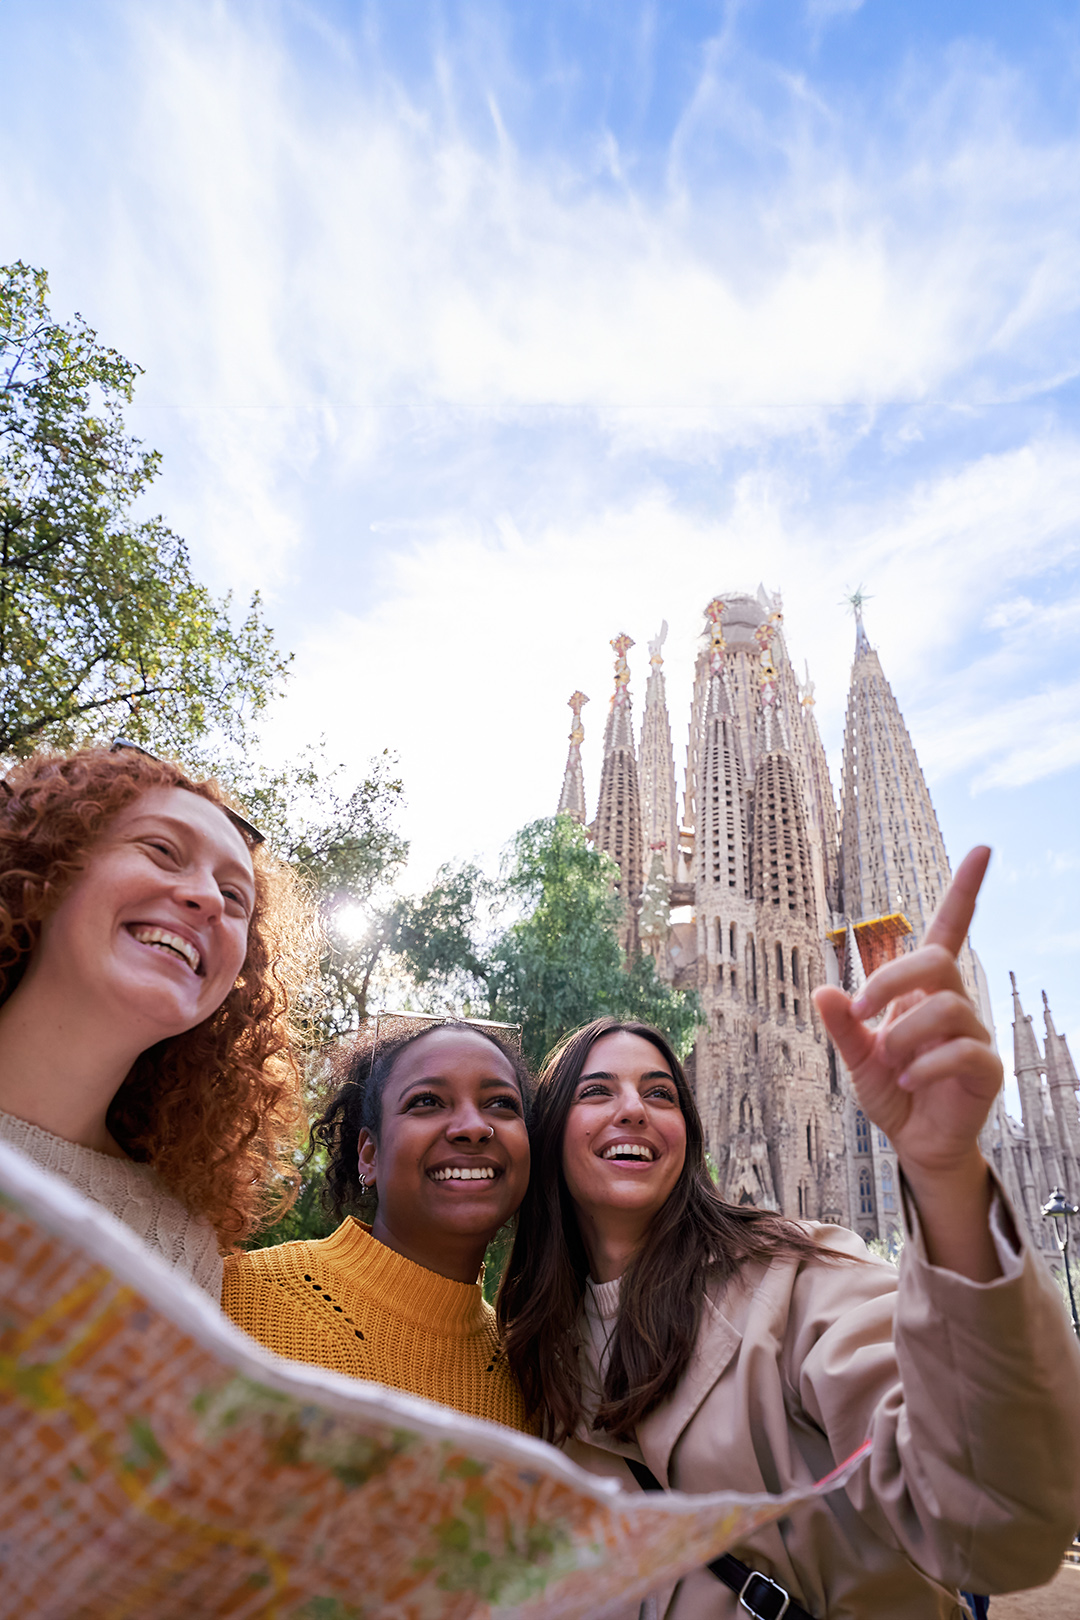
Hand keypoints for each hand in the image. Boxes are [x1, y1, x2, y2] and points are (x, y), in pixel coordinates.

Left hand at [813, 849, 1004, 1279]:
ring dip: (904, 1034)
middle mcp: (953, 1003)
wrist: (915, 1142)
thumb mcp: (856, 1058)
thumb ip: (843, 1026)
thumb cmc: (892, 1091)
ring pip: (945, 1007)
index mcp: (923, 990)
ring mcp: (974, 1034)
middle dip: (890, 981)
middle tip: (864, 1015)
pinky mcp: (986, 1068)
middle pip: (936, 961)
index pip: (949, 929)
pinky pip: (962, 1051)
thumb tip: (822, 991)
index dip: (965, 889)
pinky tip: (910, 1080)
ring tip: (891, 1063)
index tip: (981, 848)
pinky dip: (925, 1065)